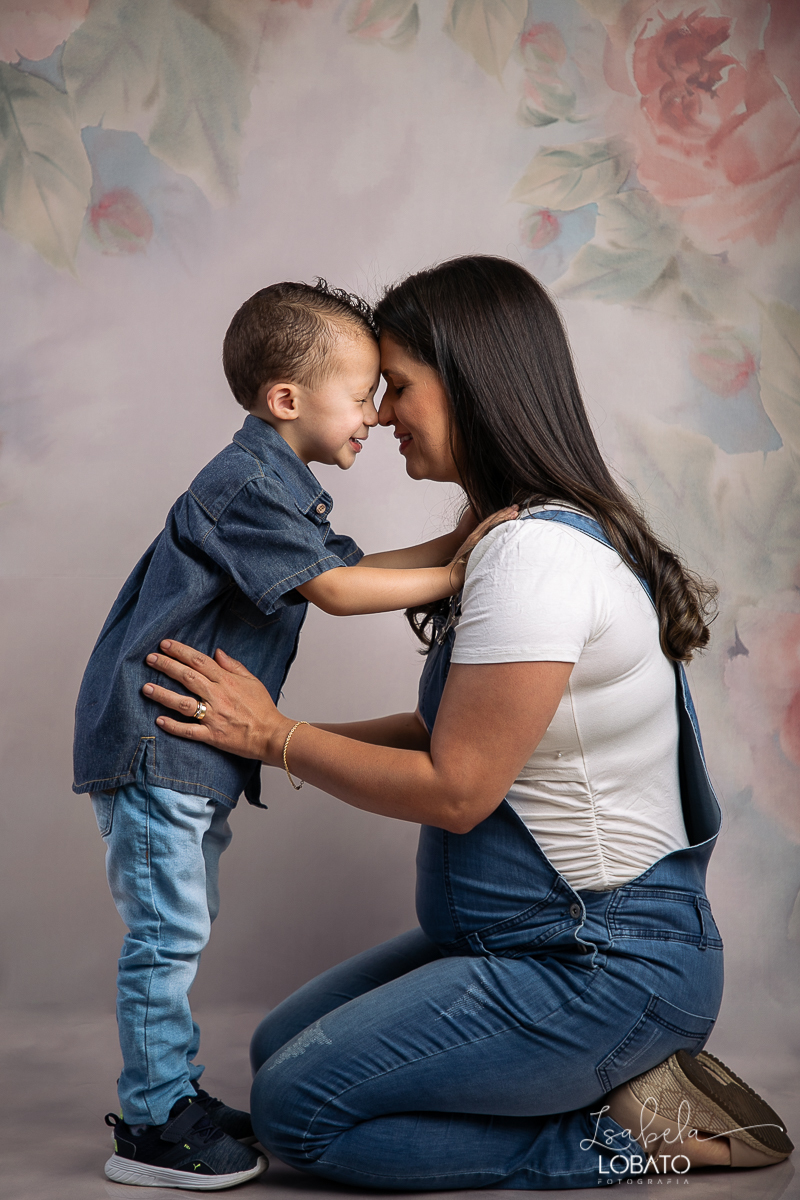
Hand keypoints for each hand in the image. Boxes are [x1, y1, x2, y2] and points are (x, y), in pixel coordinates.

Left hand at [141, 641, 292, 764]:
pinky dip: (173, 726)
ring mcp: (214, 716)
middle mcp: (218, 696)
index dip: (180, 651)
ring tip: (146, 688)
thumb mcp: (252, 681)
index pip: (199, 661)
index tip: (164, 645)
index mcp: (227, 681)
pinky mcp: (212, 736)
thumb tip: (217, 652)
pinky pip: (189, 730)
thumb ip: (233, 665)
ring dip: (163, 695)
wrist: (272, 734)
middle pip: (187, 677)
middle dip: (166, 666)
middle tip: (149, 659)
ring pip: (183, 703)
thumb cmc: (263, 708)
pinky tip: (158, 720)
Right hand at [449, 506, 518, 588]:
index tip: (510, 511)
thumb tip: (493, 551)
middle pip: (492, 521)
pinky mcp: (475, 541)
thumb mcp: (475, 557)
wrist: (454, 574)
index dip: (500, 516)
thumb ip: (482, 551)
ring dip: (503, 516)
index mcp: (475, 539)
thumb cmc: (464, 569)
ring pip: (491, 523)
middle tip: (516, 506)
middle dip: (504, 513)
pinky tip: (506, 519)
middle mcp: (475, 536)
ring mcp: (475, 538)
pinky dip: (497, 522)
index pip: (489, 524)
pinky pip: (488, 529)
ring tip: (514, 510)